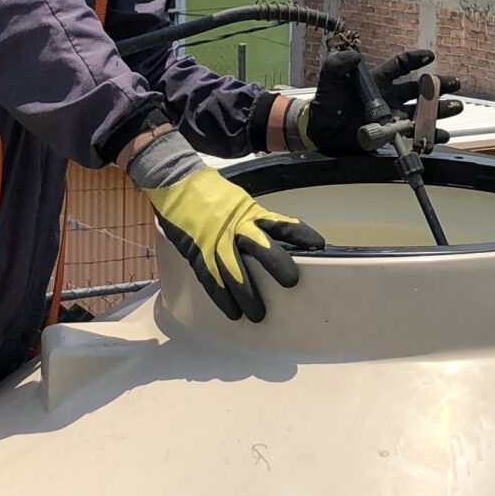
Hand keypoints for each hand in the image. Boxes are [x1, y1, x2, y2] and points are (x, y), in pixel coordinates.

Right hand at [125, 130, 323, 321]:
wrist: (174, 180)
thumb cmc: (208, 193)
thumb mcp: (237, 201)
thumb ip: (253, 221)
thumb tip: (274, 239)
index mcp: (248, 212)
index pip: (279, 223)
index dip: (299, 234)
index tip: (319, 244)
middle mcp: (235, 226)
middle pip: (261, 247)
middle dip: (276, 265)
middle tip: (291, 283)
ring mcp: (215, 240)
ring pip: (235, 270)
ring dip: (247, 294)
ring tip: (258, 315)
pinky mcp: (196, 251)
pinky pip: (211, 278)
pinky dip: (221, 297)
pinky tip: (231, 312)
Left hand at [296, 47, 461, 158]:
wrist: (321, 131)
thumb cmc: (326, 102)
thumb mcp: (329, 78)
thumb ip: (338, 64)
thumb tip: (353, 56)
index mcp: (379, 80)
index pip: (401, 65)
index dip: (415, 59)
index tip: (429, 55)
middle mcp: (390, 97)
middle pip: (419, 90)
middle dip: (438, 86)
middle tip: (454, 83)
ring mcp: (393, 117)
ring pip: (422, 112)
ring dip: (439, 110)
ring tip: (456, 108)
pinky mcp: (391, 135)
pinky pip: (414, 135)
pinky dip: (428, 137)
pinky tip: (440, 136)